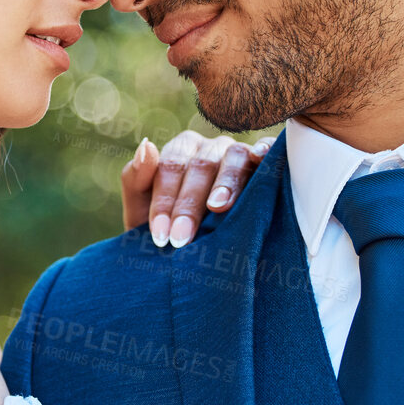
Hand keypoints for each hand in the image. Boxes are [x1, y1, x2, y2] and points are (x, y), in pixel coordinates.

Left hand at [121, 130, 275, 246]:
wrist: (196, 258)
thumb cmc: (168, 229)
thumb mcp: (142, 208)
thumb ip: (136, 177)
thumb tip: (147, 146)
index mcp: (181, 151)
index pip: (171, 167)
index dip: (164, 202)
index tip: (161, 236)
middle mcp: (210, 147)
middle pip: (201, 165)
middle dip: (189, 204)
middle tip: (181, 240)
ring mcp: (239, 154)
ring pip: (234, 158)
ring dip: (226, 183)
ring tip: (217, 207)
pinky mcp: (265, 163)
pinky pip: (267, 151)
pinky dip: (265, 152)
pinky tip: (262, 157)